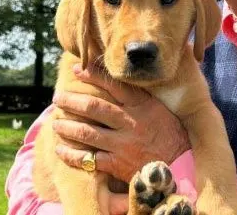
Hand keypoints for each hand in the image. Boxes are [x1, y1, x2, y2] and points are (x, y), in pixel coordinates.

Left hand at [52, 64, 190, 182]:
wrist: (181, 166)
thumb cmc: (171, 135)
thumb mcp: (160, 109)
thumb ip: (144, 94)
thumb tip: (136, 70)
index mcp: (142, 106)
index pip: (114, 85)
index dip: (93, 75)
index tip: (78, 69)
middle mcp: (131, 123)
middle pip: (95, 107)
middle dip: (72, 100)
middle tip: (58, 97)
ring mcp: (123, 144)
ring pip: (88, 132)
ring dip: (68, 126)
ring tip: (55, 122)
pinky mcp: (118, 164)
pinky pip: (90, 159)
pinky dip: (72, 155)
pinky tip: (61, 150)